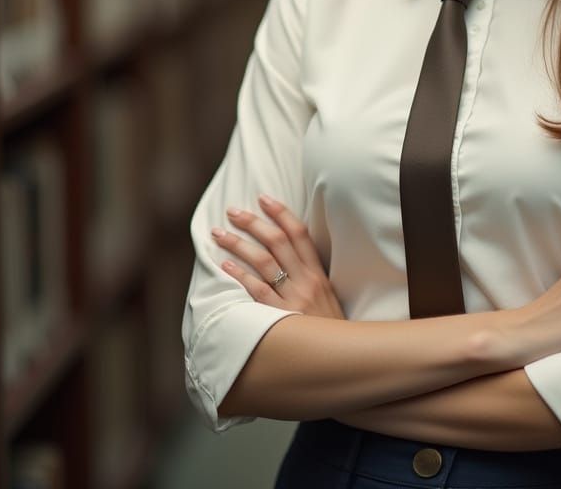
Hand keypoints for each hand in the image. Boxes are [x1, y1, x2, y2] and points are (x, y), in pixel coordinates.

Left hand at [212, 194, 346, 319]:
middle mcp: (307, 281)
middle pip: (277, 242)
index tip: (263, 198)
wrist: (340, 361)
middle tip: (232, 211)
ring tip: (219, 234)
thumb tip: (288, 259)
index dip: (281, 213)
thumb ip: (311, 278)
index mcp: (319, 273)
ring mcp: (294, 299)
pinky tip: (225, 265)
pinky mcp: (281, 318)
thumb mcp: (328, 299)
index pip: (300, 234)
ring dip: (239, 244)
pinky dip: (241, 275)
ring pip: (264, 262)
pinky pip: (257, 291)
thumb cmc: (330, 331)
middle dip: (253, 222)